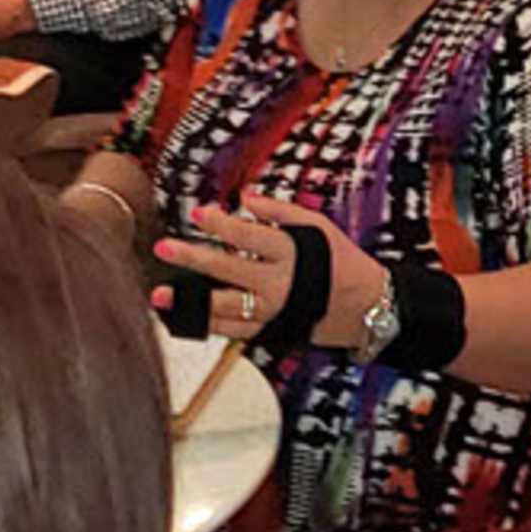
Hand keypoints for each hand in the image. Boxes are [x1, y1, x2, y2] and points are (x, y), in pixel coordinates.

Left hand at [166, 194, 393, 350]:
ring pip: (225, 308)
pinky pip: (234, 332)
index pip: (250, 236)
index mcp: (292, 254)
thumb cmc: (343, 262)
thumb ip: (281, 211)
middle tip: (164, 247)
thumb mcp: (318, 227)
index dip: (221, 223)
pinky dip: (208, 324)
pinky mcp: (272, 333)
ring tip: (161, 295)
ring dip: (190, 302)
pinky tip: (184, 316)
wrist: (368, 307)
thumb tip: (246, 197)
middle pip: (229, 271)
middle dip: (193, 258)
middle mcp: (280, 285)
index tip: (198, 212)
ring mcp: (274, 313)